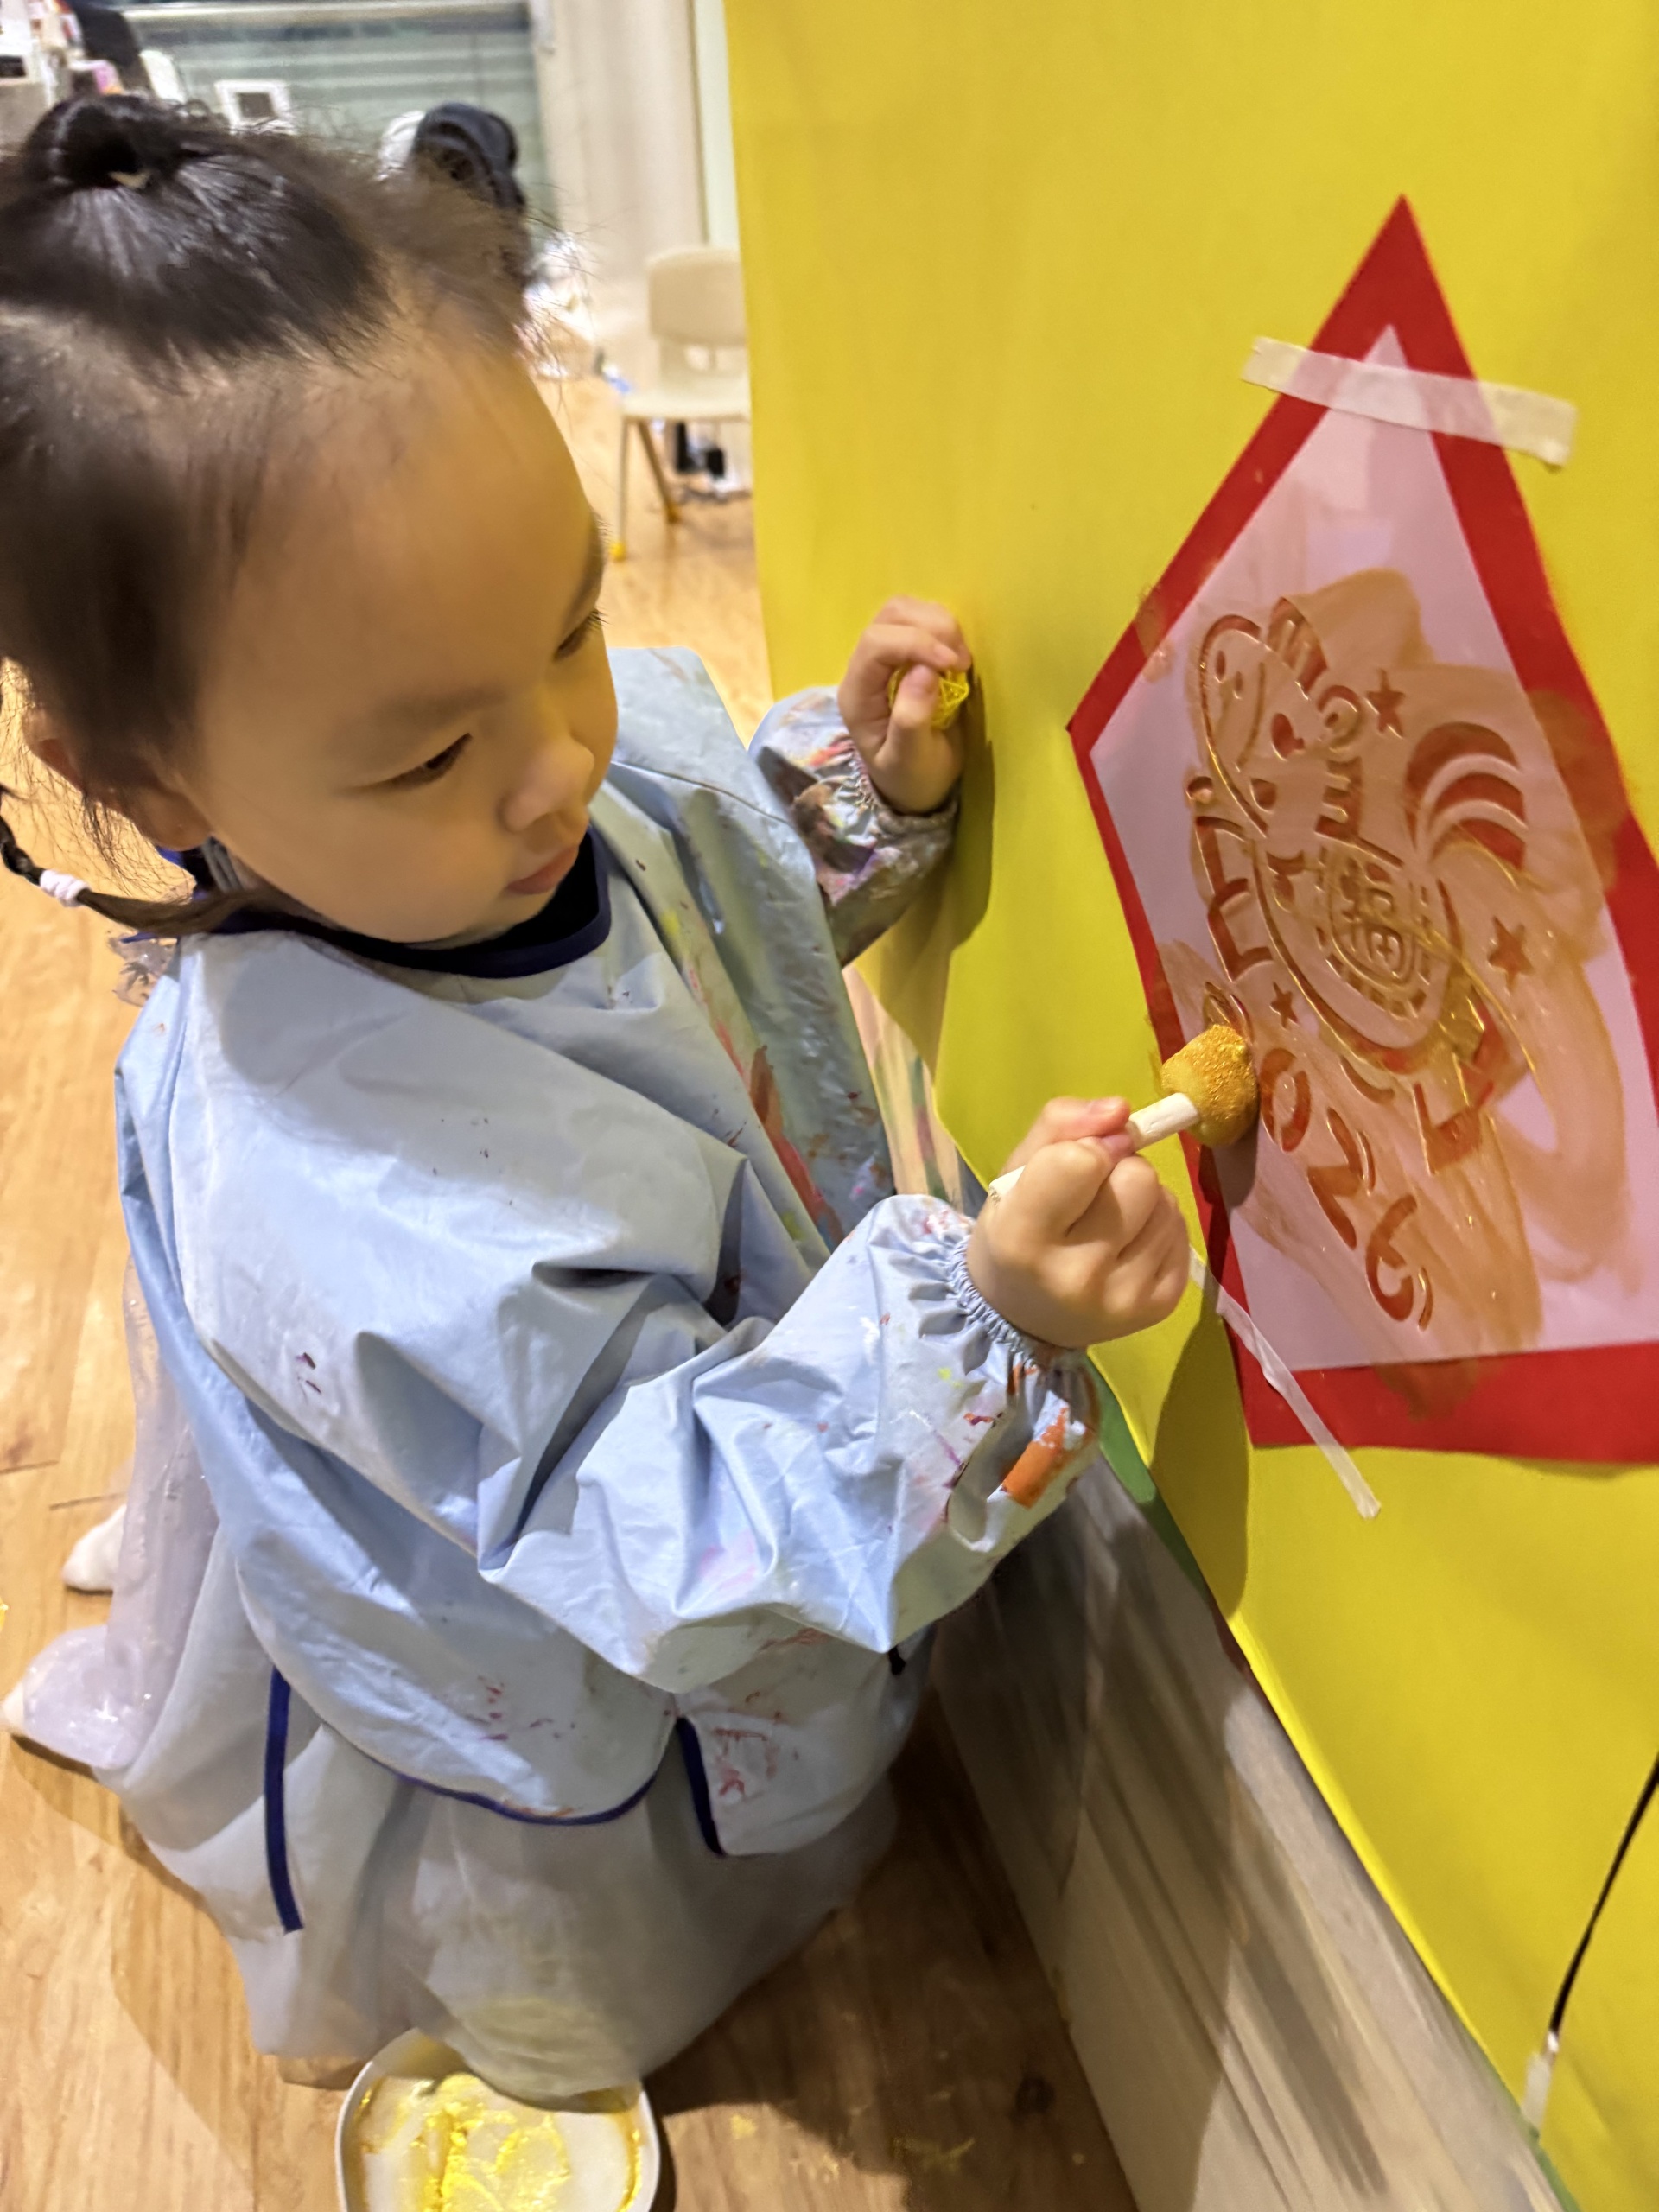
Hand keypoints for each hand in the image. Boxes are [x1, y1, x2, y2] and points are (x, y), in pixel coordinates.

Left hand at [836, 597, 969, 814]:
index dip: (916, 643)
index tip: (952, 665)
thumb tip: (924, 671)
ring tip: (960, 659)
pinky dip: (943, 628)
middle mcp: (864, 668)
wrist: (915, 784)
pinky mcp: (905, 653)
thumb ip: (911, 720)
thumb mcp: (910, 760)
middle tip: (961, 662)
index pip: (876, 644)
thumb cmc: (911, 777)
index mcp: (857, 694)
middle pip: (889, 617)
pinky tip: (956, 656)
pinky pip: (920, 619)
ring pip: (904, 610)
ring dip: (938, 623)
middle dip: (930, 627)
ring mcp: (883, 657)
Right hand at [967, 1097, 1189, 1348]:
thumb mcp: (1015, 1172)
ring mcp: (1124, 1296)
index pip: (1082, 1161)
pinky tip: (1128, 1243)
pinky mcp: (1161, 1306)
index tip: (1073, 1160)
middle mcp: (1076, 1276)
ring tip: (1109, 1221)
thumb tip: (1121, 1110)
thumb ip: (1059, 1125)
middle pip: (1138, 1176)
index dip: (1086, 1146)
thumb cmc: (1015, 1232)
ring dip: (1141, 1199)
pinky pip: (1181, 1230)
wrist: (1023, 1317)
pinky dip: (1156, 1225)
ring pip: (1165, 1201)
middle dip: (1118, 1170)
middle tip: (1091, 1195)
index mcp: (1022, 1239)